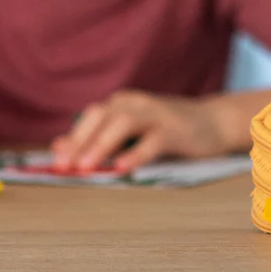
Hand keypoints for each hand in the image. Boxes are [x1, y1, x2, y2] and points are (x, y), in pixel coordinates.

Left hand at [51, 91, 230, 174]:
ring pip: (123, 122)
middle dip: (81, 141)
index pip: (90, 117)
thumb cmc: (168, 131)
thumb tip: (58, 147)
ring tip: (87, 167)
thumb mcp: (132, 134)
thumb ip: (98, 139)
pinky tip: (123, 168)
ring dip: (102, 144)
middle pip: (101, 116)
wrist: (214, 122)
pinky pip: (153, 140)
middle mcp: (135, 103)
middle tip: (66, 166)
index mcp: (122, 103)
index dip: (72, 139)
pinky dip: (136, 153)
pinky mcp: (175, 129)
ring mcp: (156, 114)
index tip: (56, 162)